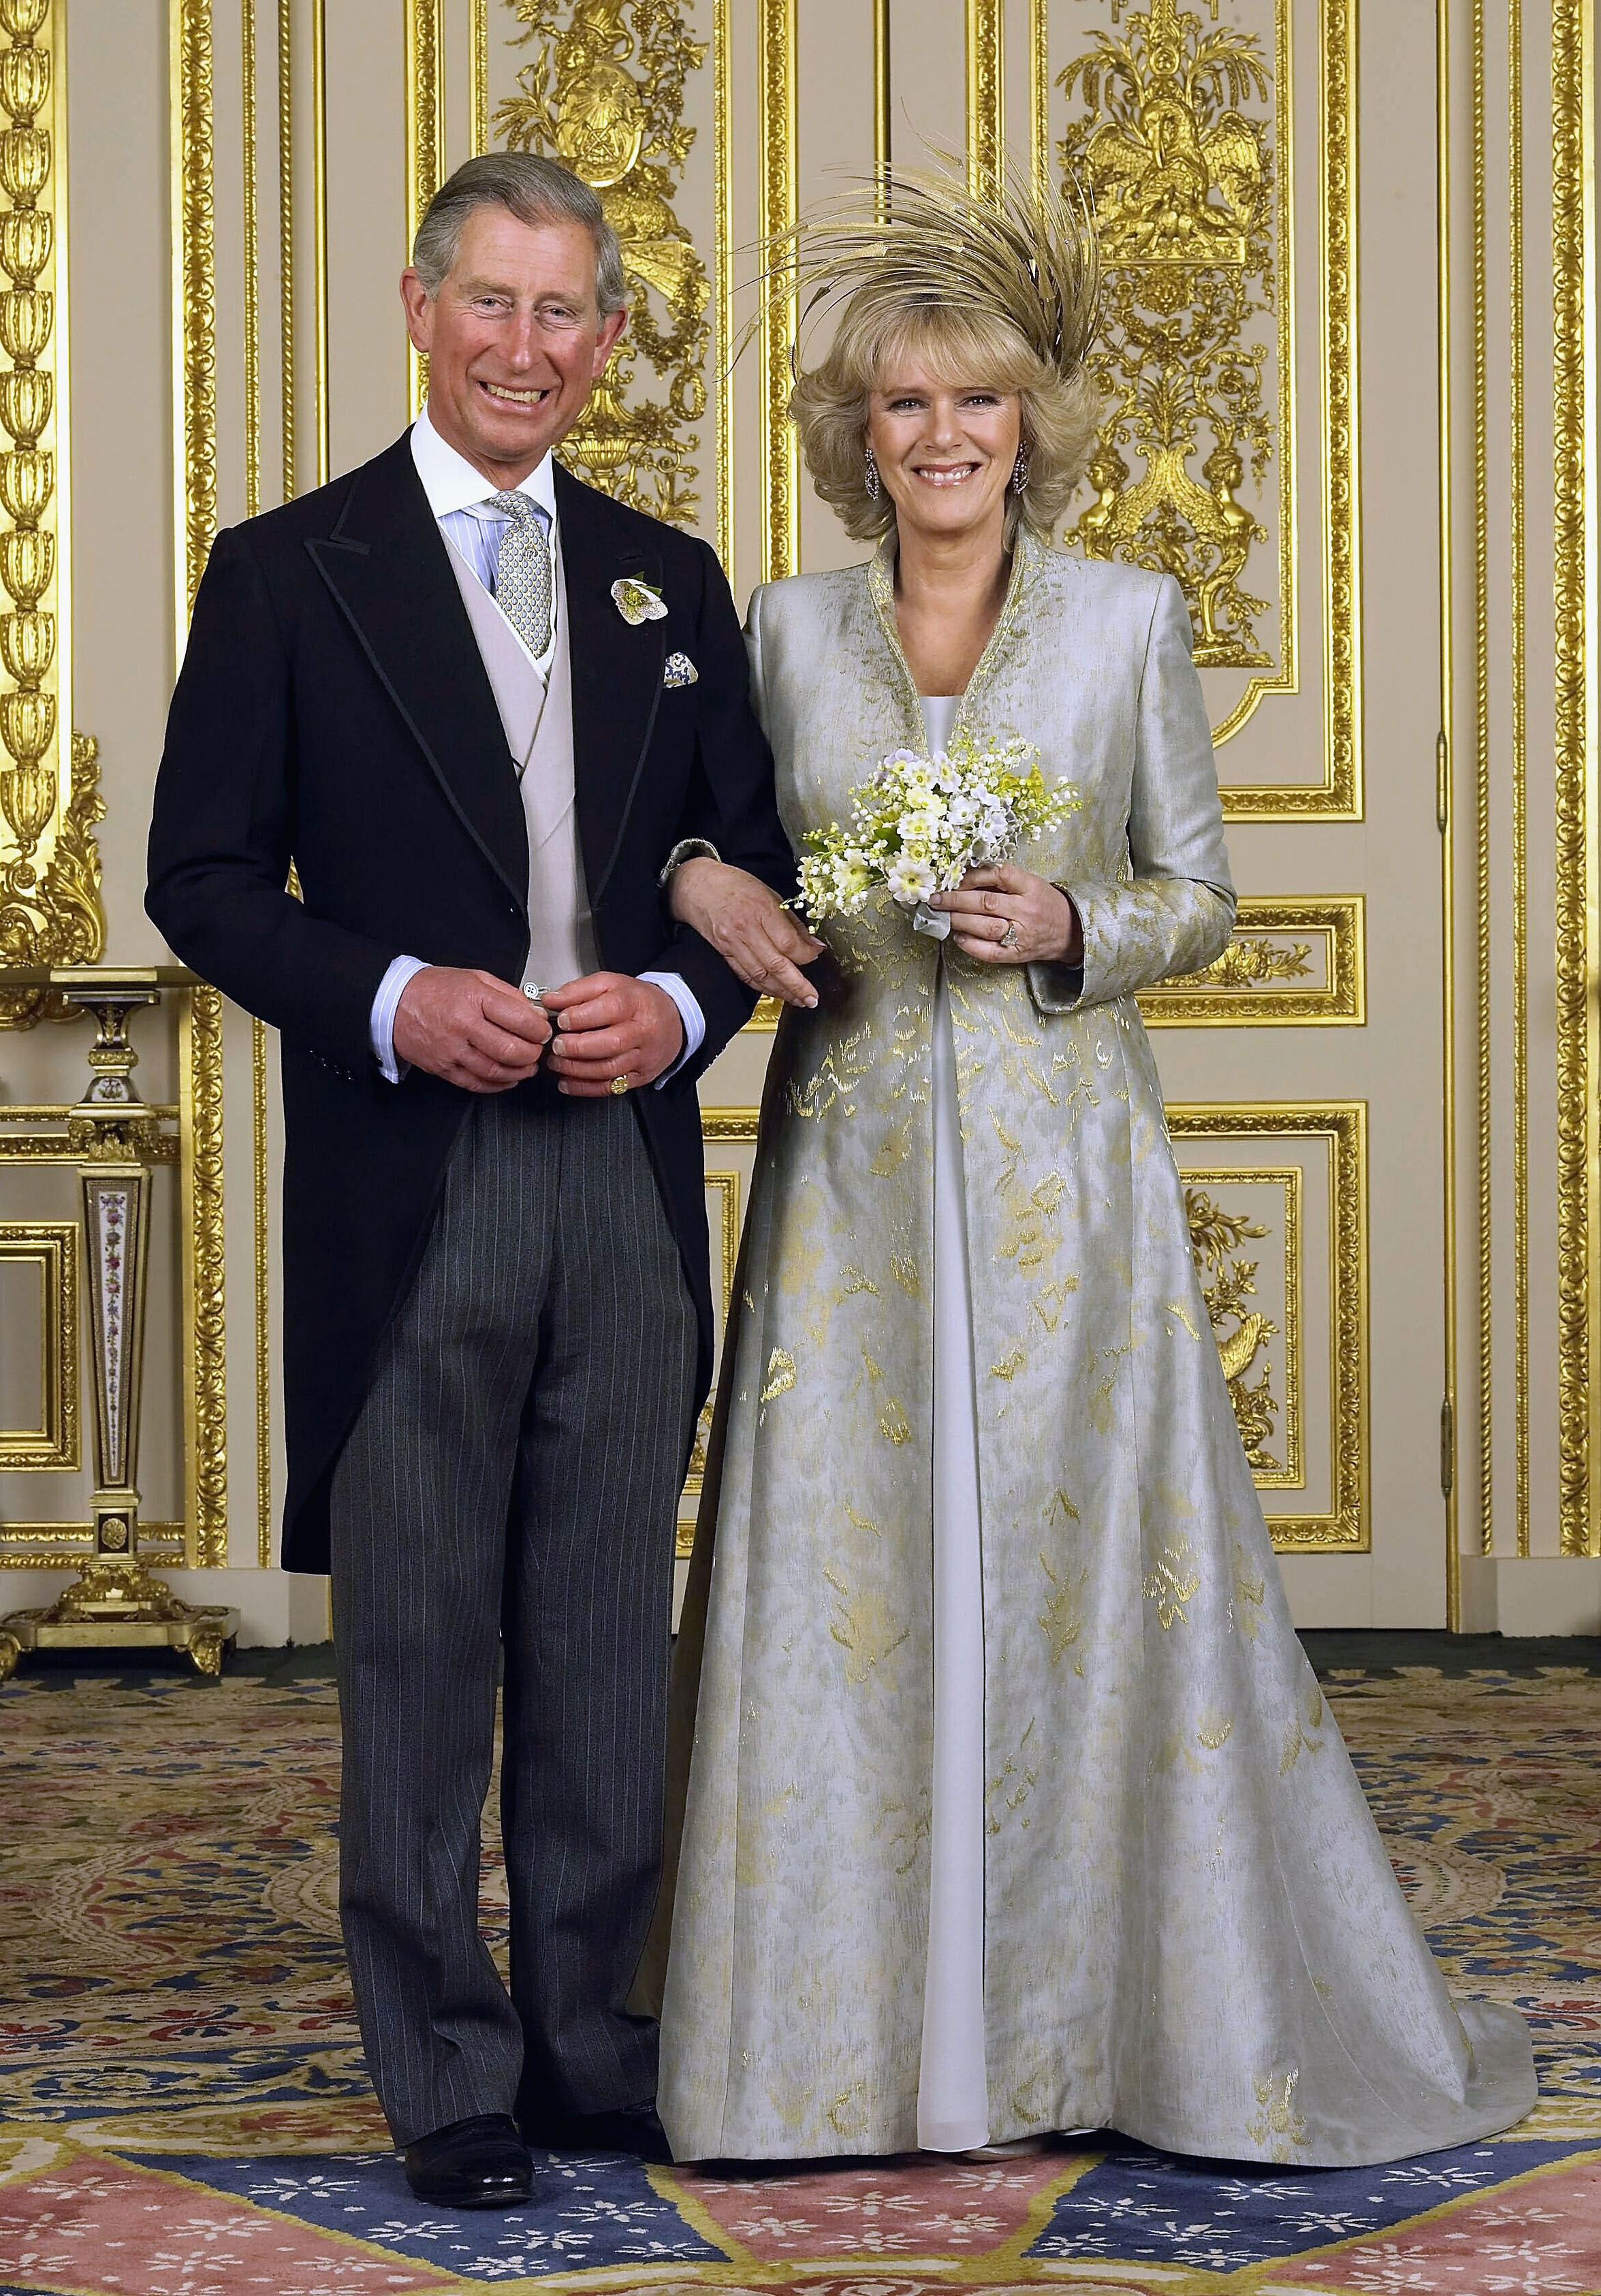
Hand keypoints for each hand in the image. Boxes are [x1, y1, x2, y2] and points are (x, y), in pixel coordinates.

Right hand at [392, 966, 550, 1090]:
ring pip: (495, 1071)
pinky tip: (508, 1078)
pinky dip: (498, 1085)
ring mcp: (452, 1050)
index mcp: (473, 998)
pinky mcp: (443, 1068)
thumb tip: (535, 1014)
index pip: (519, 1019)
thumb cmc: (435, 989)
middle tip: (537, 1050)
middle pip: (510, 1050)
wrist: (394, 1003)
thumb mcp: (475, 978)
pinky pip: (477, 1083)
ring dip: (519, 1072)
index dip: (539, 1029)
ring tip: (527, 1065)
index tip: (543, 1031)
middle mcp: (462, 1026)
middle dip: (532, 1053)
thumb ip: (508, 995)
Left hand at [542, 971, 685, 1095]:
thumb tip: (551, 1000)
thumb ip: (578, 990)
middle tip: (557, 1045)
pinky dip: (585, 1088)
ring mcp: (643, 1057)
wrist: (672, 1020)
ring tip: (557, 1062)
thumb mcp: (609, 984)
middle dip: (578, 1047)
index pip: (610, 1009)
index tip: (561, 1019)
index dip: (581, 1016)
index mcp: (635, 1003)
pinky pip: (611, 1087)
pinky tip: (567, 1082)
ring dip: (577, 1069)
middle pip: (612, 1043)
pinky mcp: (640, 1076)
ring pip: (610, 1069)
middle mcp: (642, 1032)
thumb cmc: (637, 1002)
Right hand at [669, 856, 822, 1009]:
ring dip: (782, 992)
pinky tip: (775, 992)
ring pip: (761, 976)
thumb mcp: (770, 894)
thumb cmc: (734, 885)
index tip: (817, 956)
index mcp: (761, 910)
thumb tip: (813, 944)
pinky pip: (745, 975)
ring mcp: (733, 943)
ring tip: (798, 1000)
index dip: (807, 955)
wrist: (697, 887)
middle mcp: (746, 929)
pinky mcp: (724, 953)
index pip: (789, 943)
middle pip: (777, 965)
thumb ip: (792, 921)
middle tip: (812, 999)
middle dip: (798, 986)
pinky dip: (762, 986)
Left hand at [932, 864, 1081, 966]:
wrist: (1070, 931)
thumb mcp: (1031, 883)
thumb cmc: (1045, 903)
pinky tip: (958, 937)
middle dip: (956, 900)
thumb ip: (1003, 880)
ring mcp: (1022, 934)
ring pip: (986, 926)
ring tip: (942, 915)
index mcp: (1031, 887)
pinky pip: (991, 952)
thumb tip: (965, 876)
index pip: (999, 875)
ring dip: (959, 920)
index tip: (954, 877)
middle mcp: (1026, 910)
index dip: (973, 876)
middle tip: (935, 898)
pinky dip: (971, 945)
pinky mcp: (1017, 954)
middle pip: (986, 902)